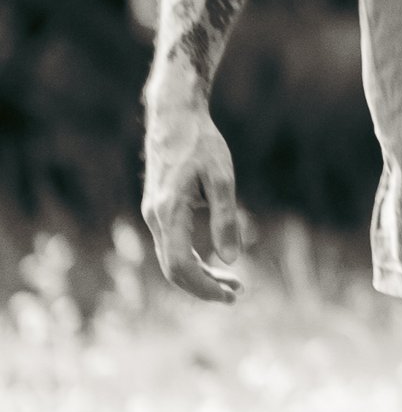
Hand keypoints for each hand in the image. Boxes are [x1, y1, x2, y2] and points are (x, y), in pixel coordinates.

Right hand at [141, 90, 243, 301]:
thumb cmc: (202, 143)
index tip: (231, 294)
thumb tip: (231, 259)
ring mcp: (153, 214)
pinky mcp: (159, 209)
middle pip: (173, 268)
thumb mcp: (222, 178)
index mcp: (168, 212)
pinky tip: (214, 262)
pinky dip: (191, 259)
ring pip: (171, 258)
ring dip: (200, 274)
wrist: (174, 117)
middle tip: (237, 293)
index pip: (180, 265)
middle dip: (204, 286)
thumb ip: (225, 218)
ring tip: (232, 283)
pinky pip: (171, 245)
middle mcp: (155, 217)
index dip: (204, 286)